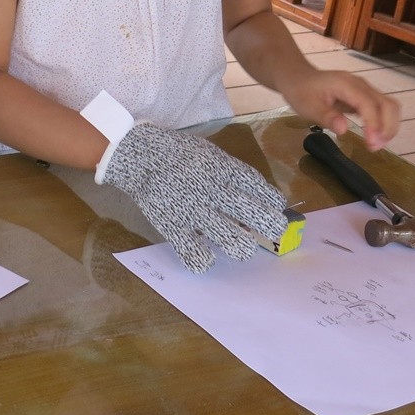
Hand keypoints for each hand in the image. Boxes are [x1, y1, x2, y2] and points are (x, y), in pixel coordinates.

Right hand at [96, 123, 287, 272]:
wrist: (138, 155)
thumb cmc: (177, 154)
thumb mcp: (209, 153)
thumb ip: (231, 172)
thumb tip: (256, 194)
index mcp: (223, 170)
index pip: (259, 188)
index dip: (272, 202)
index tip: (277, 208)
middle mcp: (213, 191)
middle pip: (255, 216)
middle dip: (271, 227)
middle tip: (272, 231)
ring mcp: (194, 210)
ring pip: (232, 240)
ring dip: (243, 247)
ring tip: (242, 246)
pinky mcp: (174, 226)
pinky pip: (194, 254)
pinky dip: (203, 261)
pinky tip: (206, 257)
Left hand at [281, 69, 400, 150]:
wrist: (298, 77)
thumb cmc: (301, 91)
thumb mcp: (307, 106)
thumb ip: (326, 116)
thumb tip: (344, 130)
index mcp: (346, 85)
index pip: (369, 104)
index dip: (374, 124)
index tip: (371, 143)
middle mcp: (360, 85)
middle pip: (387, 104)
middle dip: (387, 127)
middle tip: (375, 147)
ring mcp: (365, 89)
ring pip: (389, 106)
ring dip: (389, 126)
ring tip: (376, 144)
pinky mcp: (365, 96)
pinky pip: (382, 108)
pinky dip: (384, 123)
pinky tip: (374, 136)